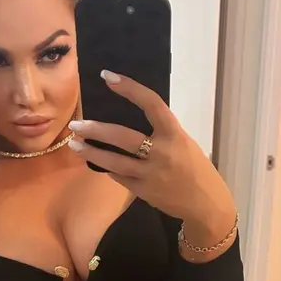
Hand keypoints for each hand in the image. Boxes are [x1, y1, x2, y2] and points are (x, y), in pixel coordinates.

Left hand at [68, 71, 235, 228]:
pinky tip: (95, 162)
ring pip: (114, 161)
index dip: (129, 88)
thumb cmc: (194, 168)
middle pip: (122, 136)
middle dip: (95, 129)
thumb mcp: (182, 143)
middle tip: (76, 124)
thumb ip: (160, 133)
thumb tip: (130, 119)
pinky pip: (118, 176)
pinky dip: (107, 168)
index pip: (151, 103)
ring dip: (91, 153)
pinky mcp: (143, 191)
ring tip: (74, 145)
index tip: (107, 77)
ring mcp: (150, 173)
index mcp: (174, 134)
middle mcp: (161, 152)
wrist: (205, 203)